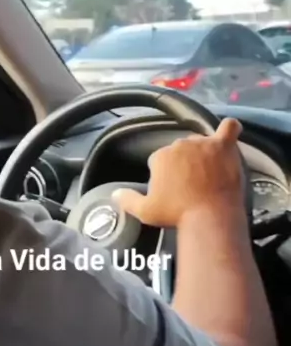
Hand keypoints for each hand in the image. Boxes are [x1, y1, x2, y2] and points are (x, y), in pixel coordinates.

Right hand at [113, 118, 244, 227]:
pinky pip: (229, 128)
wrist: (209, 217)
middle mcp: (180, 144)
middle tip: (191, 184)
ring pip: (201, 143)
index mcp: (160, 156)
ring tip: (208, 174)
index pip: (160, 160)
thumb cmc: (177, 214)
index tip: (173, 190)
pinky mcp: (224, 147)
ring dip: (203, 154)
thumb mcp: (145, 211)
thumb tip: (115, 194)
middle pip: (181, 150)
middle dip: (184, 164)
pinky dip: (229, 130)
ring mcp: (204, 144)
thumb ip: (128, 200)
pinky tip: (228, 134)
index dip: (166, 175)